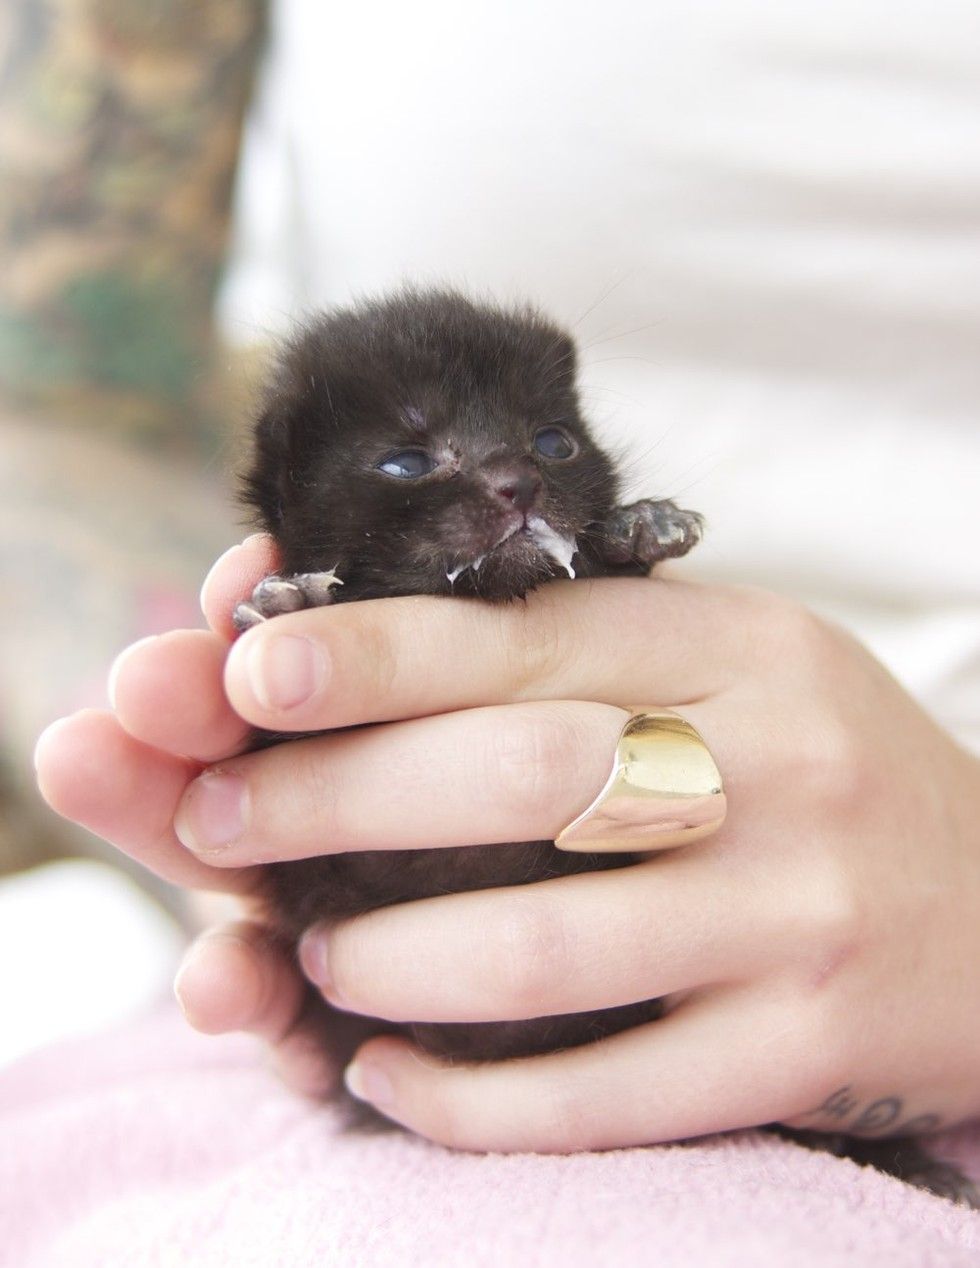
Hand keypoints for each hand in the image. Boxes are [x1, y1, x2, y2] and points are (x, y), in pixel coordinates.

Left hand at [36, 536, 979, 1151]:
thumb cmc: (815, 771)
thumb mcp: (732, 671)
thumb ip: (582, 657)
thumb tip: (367, 654)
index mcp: (741, 644)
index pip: (528, 634)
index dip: (376, 653)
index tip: (248, 674)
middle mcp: (779, 763)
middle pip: (516, 777)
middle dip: (333, 804)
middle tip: (213, 823)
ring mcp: (800, 910)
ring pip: (549, 946)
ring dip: (392, 960)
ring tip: (312, 957)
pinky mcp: (811, 1043)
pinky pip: (613, 1091)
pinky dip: (475, 1097)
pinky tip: (391, 1078)